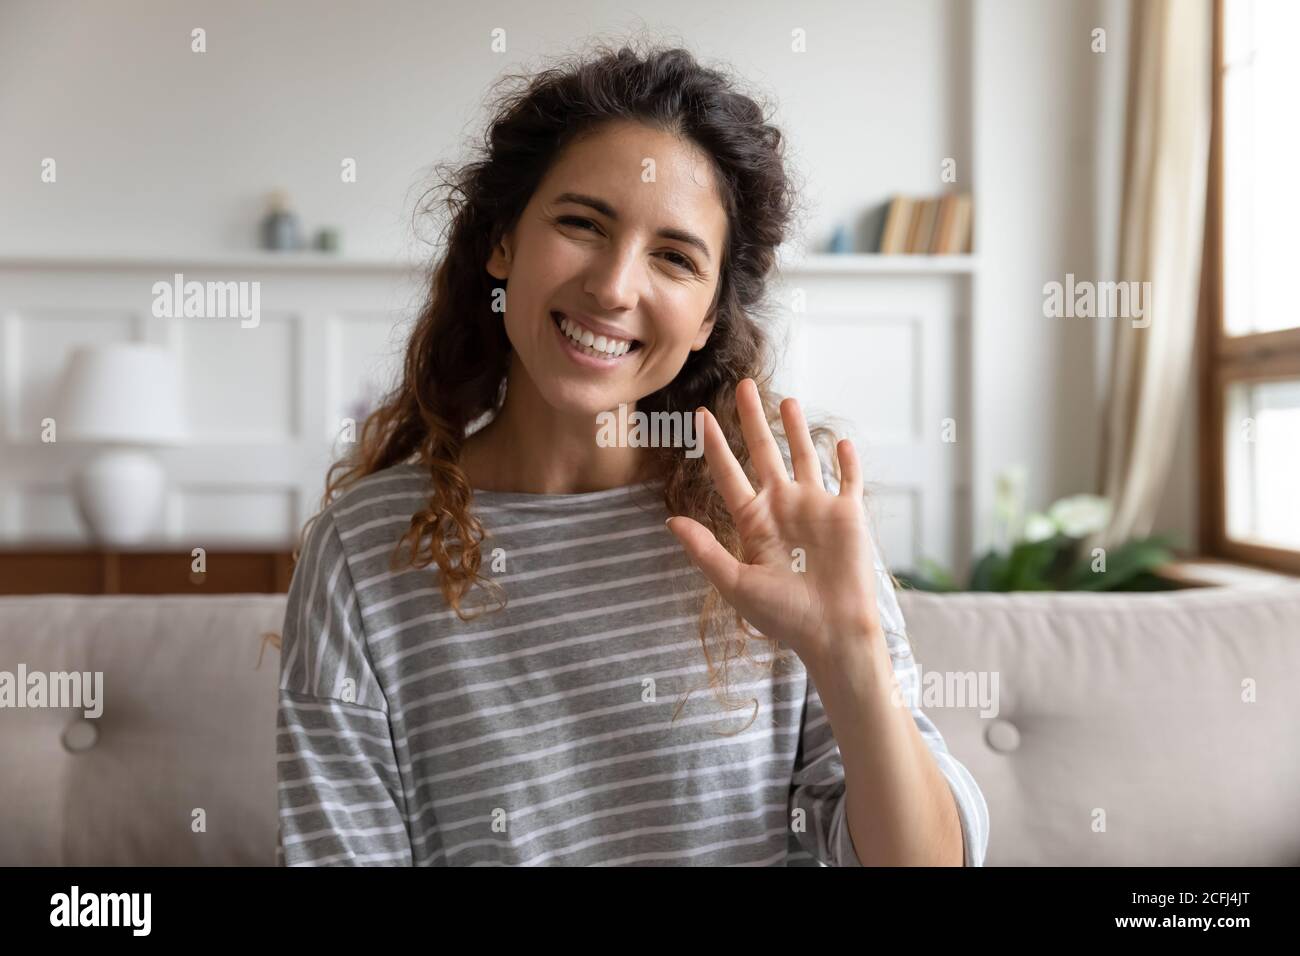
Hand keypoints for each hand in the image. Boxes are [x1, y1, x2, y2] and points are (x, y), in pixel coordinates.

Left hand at [665, 378, 883, 674]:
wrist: (831, 632)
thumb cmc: (783, 616)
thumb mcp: (735, 583)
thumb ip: (705, 550)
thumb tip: (670, 521)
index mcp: (754, 521)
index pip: (730, 473)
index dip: (715, 445)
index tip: (700, 416)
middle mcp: (783, 508)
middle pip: (765, 452)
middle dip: (753, 419)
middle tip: (743, 386)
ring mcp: (816, 508)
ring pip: (804, 457)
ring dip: (796, 429)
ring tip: (786, 400)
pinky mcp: (847, 515)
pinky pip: (848, 480)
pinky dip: (846, 461)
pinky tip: (841, 442)